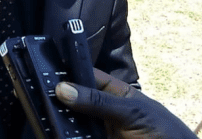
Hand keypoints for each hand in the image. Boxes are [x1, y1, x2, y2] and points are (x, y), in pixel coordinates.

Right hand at [55, 68, 197, 138]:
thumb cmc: (162, 132)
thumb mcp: (131, 113)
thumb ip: (98, 101)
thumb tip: (63, 88)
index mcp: (113, 93)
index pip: (85, 75)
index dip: (66, 72)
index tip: (43, 71)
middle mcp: (101, 110)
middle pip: (72, 100)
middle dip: (57, 98)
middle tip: (38, 95)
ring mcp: (97, 130)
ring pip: (70, 122)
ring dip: (58, 119)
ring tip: (43, 115)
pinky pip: (75, 136)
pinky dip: (64, 134)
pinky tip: (53, 131)